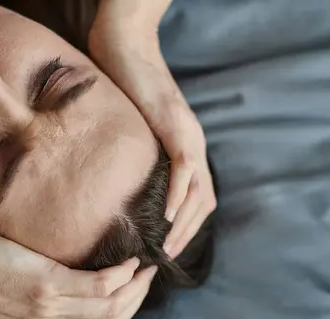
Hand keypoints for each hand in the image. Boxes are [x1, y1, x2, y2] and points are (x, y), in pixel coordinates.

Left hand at [0, 226, 156, 318]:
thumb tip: (59, 300)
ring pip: (113, 306)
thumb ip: (36, 313)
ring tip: (143, 265)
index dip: (125, 312)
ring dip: (136, 285)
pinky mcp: (48, 285)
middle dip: (138, 299)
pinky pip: (99, 285)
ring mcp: (51, 308)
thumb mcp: (4, 312)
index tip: (135, 288)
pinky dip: (120, 274)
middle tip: (147, 274)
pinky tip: (126, 260)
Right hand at [89, 0, 216, 257]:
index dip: (189, 225)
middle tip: (168, 258)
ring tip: (166, 249)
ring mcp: (189, 136)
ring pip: (198, 191)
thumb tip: (128, 181)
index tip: (170, 247)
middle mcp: (195, 145)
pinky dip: (178, 195)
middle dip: (188, 233)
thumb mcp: (138, 131)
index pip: (199, 197)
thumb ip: (143, 156)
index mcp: (188, 148)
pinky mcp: (176, 127)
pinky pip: (184, 169)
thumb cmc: (126, 88)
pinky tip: (168, 218)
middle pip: (204, 201)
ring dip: (185, 223)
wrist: (125, 49)